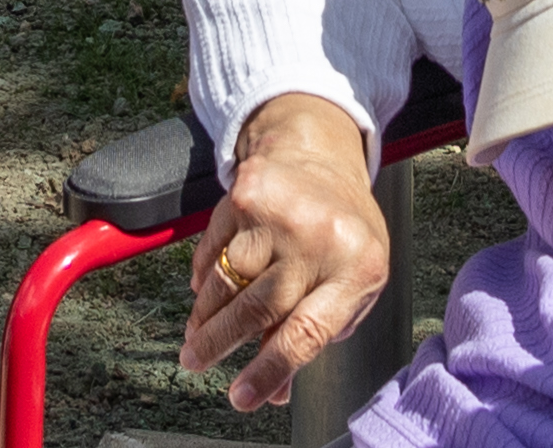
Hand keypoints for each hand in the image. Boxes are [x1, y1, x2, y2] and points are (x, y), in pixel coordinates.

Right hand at [176, 94, 388, 412]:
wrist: (321, 155)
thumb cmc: (342, 231)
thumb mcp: (350, 283)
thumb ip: (315, 335)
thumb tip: (274, 392)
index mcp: (358, 268)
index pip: (306, 332)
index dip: (269, 370)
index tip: (241, 397)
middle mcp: (320, 238)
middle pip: (258, 306)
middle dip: (220, 343)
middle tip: (195, 363)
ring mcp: (281, 212)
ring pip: (228, 279)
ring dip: (205, 315)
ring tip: (194, 338)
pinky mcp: (246, 193)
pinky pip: (213, 248)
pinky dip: (203, 274)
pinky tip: (202, 290)